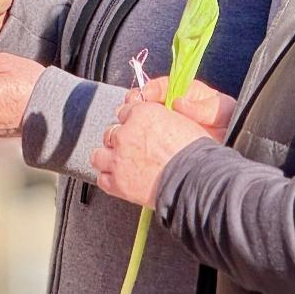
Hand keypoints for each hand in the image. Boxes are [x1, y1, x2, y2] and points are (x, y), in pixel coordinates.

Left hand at [92, 99, 209, 208]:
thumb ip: (161, 117)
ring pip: (98, 155)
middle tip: (133, 148)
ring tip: (120, 164)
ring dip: (108, 158)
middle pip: (111, 132)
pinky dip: (109, 179)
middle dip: (120, 140)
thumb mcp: (181, 121)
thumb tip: (157, 122)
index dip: (132, 120)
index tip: (137, 128)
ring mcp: (118, 158)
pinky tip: (119, 180)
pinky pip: (102, 179)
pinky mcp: (117, 182)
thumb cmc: (195, 152)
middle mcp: (125, 133)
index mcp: (142, 113)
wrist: (195, 180)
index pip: (126, 111)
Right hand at [127, 77, 234, 143]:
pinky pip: (147, 136)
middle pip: (147, 100)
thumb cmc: (228, 123)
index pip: (164, 86)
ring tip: (128, 121)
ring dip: (133, 118)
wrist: (231, 151)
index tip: (144, 94)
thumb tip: (178, 103)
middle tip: (130, 106)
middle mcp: (172, 106)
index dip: (152, 88)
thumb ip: (203, 107)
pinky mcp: (161, 141)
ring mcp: (165, 124)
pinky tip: (134, 139)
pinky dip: (138, 136)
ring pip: (143, 117)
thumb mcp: (221, 110)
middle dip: (136, 102)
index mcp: (186, 93)